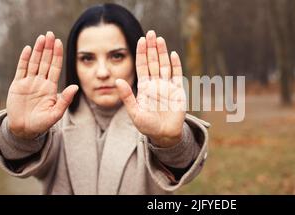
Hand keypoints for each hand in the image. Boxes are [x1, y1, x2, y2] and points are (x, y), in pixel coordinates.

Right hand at [7, 32, 77, 138]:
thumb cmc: (42, 123)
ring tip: (41, 37)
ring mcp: (29, 82)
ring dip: (37, 50)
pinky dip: (24, 59)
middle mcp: (40, 82)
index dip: (57, 55)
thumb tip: (75, 87)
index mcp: (51, 87)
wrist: (24, 130)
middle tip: (50, 34)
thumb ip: (65, 100)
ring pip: (34, 62)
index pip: (55, 67)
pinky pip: (21, 69)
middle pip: (45, 61)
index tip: (59, 42)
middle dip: (48, 48)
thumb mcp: (56, 113)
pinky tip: (27, 49)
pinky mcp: (17, 85)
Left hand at [115, 30, 186, 147]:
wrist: (164, 135)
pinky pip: (177, 75)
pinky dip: (175, 65)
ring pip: (164, 65)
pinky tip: (173, 54)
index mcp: (144, 87)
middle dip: (151, 48)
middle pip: (153, 62)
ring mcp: (167, 86)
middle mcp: (156, 84)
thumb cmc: (147, 125)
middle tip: (150, 33)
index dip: (141, 53)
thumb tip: (117, 80)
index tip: (140, 40)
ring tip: (159, 39)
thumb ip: (127, 96)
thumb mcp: (134, 112)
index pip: (142, 66)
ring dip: (162, 52)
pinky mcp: (178, 91)